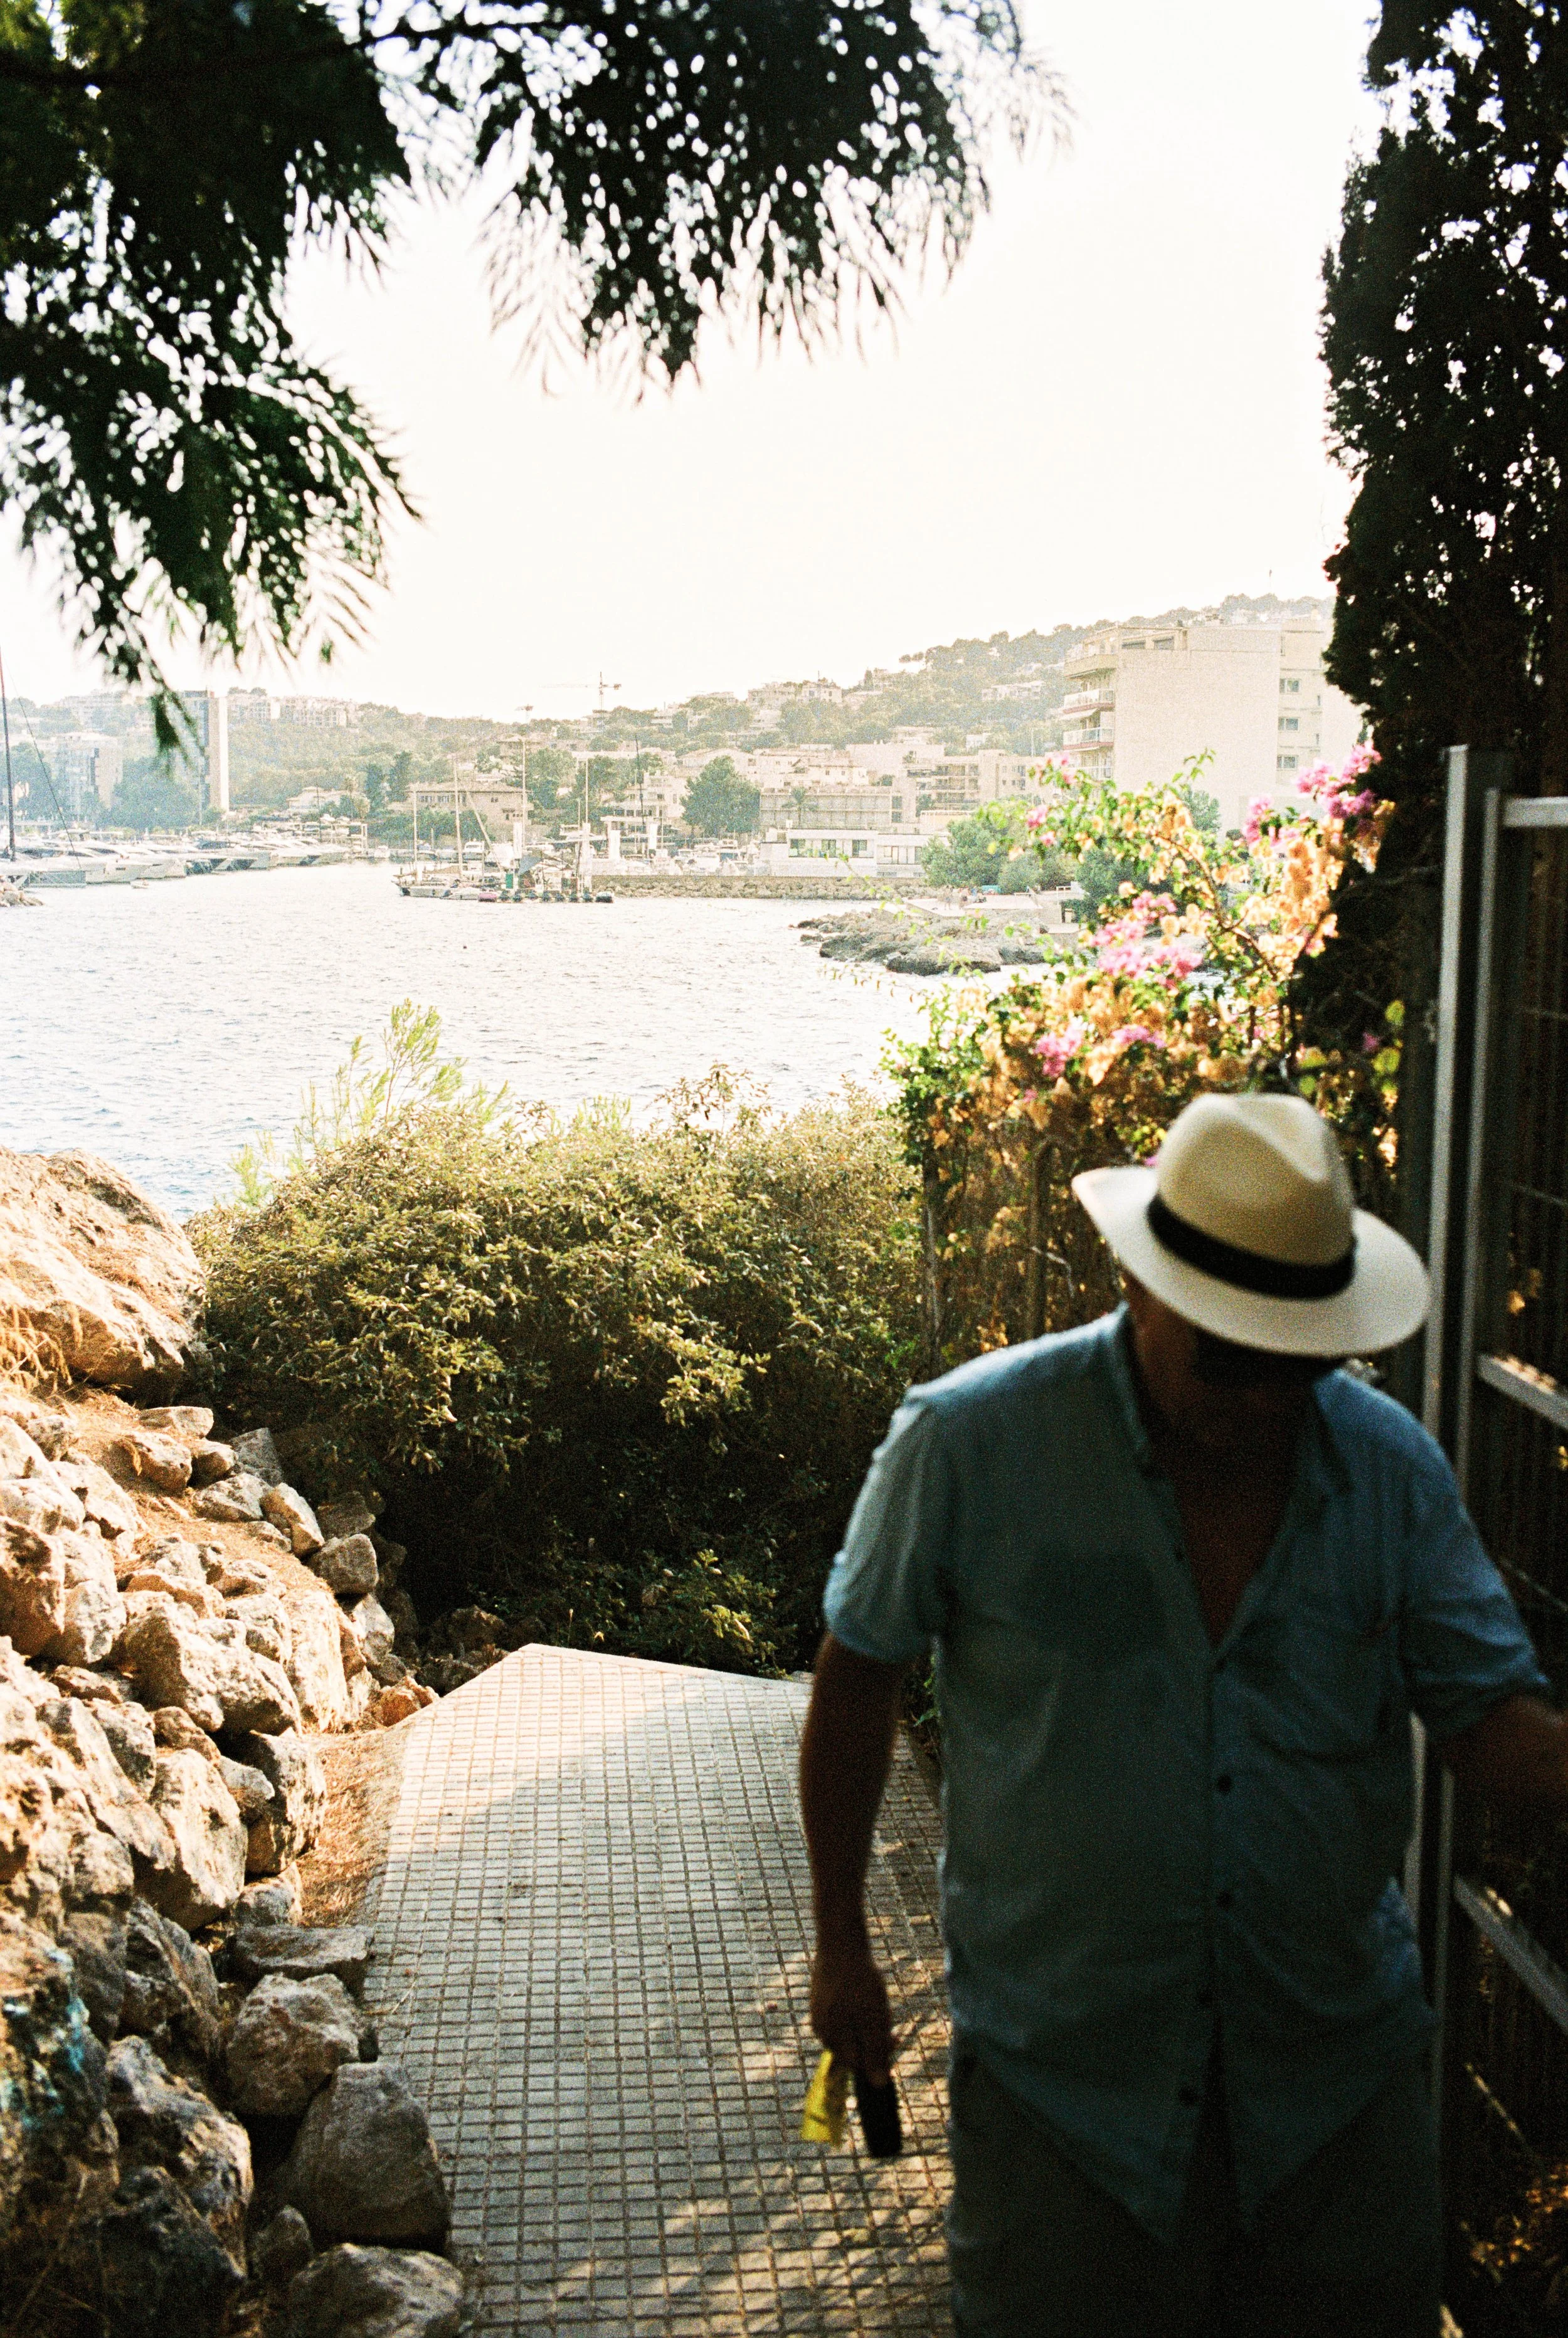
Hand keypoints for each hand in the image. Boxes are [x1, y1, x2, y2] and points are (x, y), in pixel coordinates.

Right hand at [810, 1934, 895, 2085]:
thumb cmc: (859, 1982)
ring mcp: (819, 2015)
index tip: (895, 2037)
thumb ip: (875, 2053)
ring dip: (866, 2025)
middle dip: (874, 2038)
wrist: (841, 1942)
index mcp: (832, 2040)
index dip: (880, 2055)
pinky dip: (856, 2011)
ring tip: (876, 2002)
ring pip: (849, 2032)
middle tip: (888, 2017)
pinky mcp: (821, 2001)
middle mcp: (821, 2032)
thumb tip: (878, 2085)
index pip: (859, 2065)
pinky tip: (864, 1993)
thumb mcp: (874, 2019)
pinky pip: (842, 2017)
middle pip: (853, 2049)